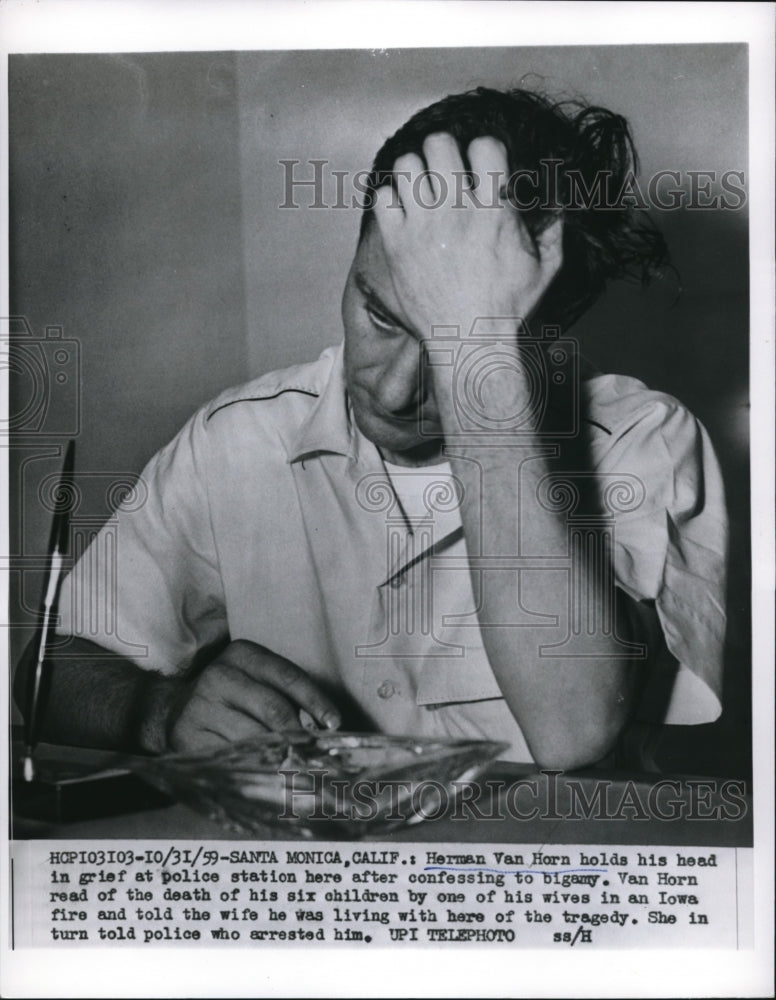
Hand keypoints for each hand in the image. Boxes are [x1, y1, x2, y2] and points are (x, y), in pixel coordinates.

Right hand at [164, 640, 340, 751]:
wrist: (170, 709)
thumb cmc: (230, 696)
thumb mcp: (254, 679)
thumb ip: (285, 693)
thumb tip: (325, 726)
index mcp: (242, 655)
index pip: (288, 677)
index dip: (316, 701)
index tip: (334, 723)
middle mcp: (219, 676)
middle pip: (275, 709)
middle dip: (301, 735)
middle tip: (320, 753)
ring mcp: (201, 707)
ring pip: (256, 737)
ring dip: (282, 756)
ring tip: (300, 768)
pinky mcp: (189, 737)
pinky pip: (232, 758)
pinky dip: (255, 768)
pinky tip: (268, 774)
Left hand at [374, 133, 562, 340]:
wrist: (470, 343)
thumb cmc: (507, 309)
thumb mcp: (545, 269)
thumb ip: (554, 232)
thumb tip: (560, 207)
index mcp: (493, 209)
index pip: (484, 144)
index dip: (482, 151)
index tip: (480, 168)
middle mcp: (456, 210)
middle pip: (438, 144)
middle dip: (442, 154)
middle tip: (444, 173)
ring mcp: (422, 226)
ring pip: (406, 165)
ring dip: (414, 173)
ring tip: (420, 191)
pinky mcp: (396, 244)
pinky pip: (382, 197)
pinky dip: (390, 200)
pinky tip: (402, 214)